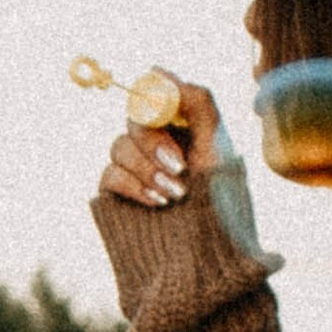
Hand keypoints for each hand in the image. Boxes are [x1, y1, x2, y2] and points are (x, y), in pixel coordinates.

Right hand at [99, 77, 224, 212]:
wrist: (202, 262)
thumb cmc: (221, 207)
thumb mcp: (218, 145)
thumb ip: (196, 100)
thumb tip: (156, 69)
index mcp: (184, 125)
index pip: (156, 91)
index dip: (155, 95)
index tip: (164, 110)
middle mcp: (157, 144)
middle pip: (133, 116)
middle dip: (155, 140)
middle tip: (180, 166)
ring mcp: (134, 170)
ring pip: (119, 145)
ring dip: (147, 168)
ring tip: (175, 194)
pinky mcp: (116, 196)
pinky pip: (109, 174)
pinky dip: (132, 185)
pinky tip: (157, 202)